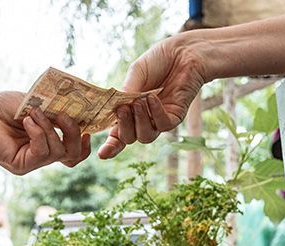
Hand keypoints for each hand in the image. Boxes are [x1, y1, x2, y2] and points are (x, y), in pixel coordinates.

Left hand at [0, 91, 90, 174]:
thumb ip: (56, 112)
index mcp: (49, 142)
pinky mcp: (21, 166)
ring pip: (56, 152)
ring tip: (34, 113)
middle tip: (63, 115)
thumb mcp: (38, 105)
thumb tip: (76, 114)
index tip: (87, 130)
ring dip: (49, 128)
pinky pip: (41, 152)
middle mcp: (42, 155)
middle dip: (71, 133)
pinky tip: (27, 121)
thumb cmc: (6, 106)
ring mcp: (32, 162)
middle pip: (71, 154)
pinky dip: (37, 133)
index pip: (73, 154)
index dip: (84, 146)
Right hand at [98, 36, 208, 159]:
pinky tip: (152, 98)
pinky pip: (163, 125)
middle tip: (122, 108)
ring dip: (139, 120)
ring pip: (146, 136)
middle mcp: (143, 120)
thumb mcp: (136, 73)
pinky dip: (155, 113)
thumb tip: (115, 108)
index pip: (117, 135)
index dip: (110, 147)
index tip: (102, 154)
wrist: (183, 52)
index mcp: (129, 111)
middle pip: (129, 138)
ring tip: (138, 101)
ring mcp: (159, 120)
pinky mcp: (175, 117)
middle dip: (123, 126)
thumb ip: (126, 91)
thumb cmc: (157, 62)